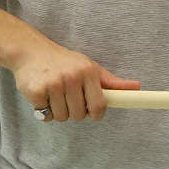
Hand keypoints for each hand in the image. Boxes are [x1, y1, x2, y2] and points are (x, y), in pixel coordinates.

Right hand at [8, 40, 141, 121]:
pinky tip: (43, 96)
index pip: (100, 105)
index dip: (97, 115)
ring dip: (59, 112)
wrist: (32, 51)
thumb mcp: (91, 67)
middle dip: (75, 112)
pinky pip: (44, 115)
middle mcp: (72, 77)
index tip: (93, 114)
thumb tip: (136, 87)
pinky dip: (43, 111)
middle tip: (69, 99)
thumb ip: (112, 82)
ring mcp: (53, 84)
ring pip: (62, 117)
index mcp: (88, 72)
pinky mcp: (35, 91)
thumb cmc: (65, 62)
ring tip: (56, 96)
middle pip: (79, 115)